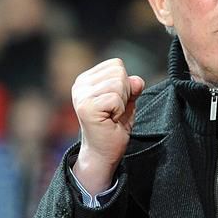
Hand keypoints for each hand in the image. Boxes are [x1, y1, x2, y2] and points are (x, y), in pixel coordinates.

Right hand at [71, 58, 144, 193]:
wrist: (103, 153)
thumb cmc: (114, 127)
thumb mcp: (126, 102)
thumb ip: (132, 87)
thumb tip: (137, 80)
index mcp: (86, 79)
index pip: (116, 65)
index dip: (125, 84)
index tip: (116, 103)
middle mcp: (80, 84)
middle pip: (118, 72)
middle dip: (125, 93)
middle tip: (115, 111)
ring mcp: (81, 95)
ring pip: (118, 84)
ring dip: (122, 103)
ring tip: (112, 116)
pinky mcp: (86, 107)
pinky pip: (116, 98)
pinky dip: (120, 111)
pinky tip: (110, 120)